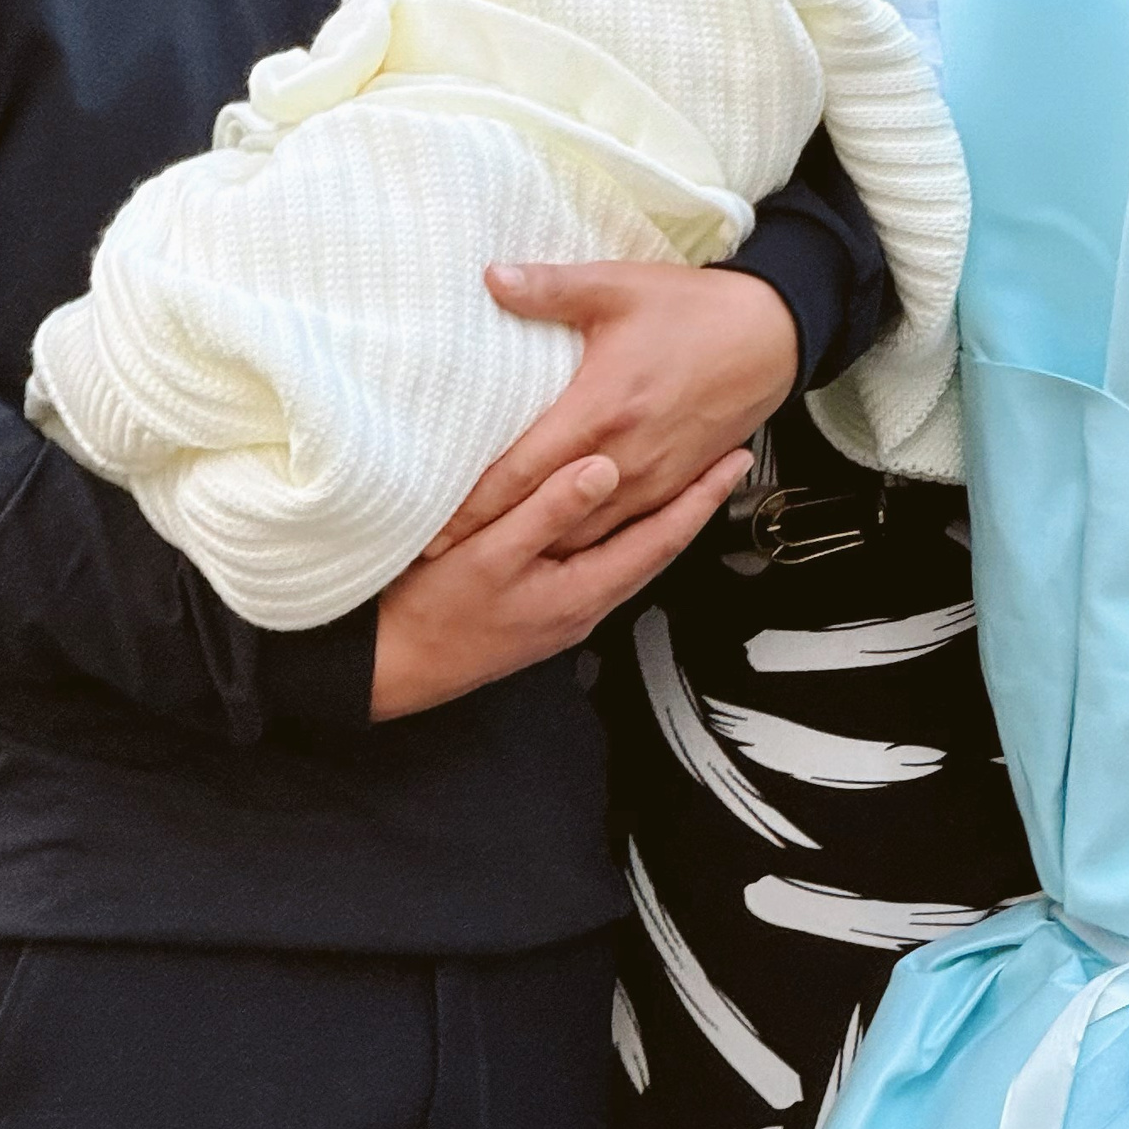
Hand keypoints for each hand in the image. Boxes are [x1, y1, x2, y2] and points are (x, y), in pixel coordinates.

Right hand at [372, 444, 750, 719]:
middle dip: (694, 504)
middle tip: (725, 460)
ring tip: (685, 477)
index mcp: (583, 592)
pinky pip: (601, 560)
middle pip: (656, 547)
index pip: (662, 538)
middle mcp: (586, 605)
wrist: (393, 667)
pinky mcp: (544, 607)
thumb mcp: (490, 555)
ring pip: (631, 555)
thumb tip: (605, 468)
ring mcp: (566, 610)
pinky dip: (622, 529)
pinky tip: (616, 511)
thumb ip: (548, 511)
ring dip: (661, 515)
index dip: (701, 498)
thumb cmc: (433, 615)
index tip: (735, 461)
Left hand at [425, 261, 799, 559]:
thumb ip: (551, 288)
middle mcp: (625, 458)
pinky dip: (583, 544)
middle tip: (438, 557)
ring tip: (485, 561)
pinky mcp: (675, 485)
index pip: (519, 473)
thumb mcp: (619, 286)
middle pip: (545, 516)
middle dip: (492, 539)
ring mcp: (653, 479)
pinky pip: (622, 530)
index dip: (471, 508)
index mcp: (600, 410)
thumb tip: (491, 277)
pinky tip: (555, 548)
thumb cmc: (695, 309)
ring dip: (537, 548)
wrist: (772, 336)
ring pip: (584, 535)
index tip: (429, 532)